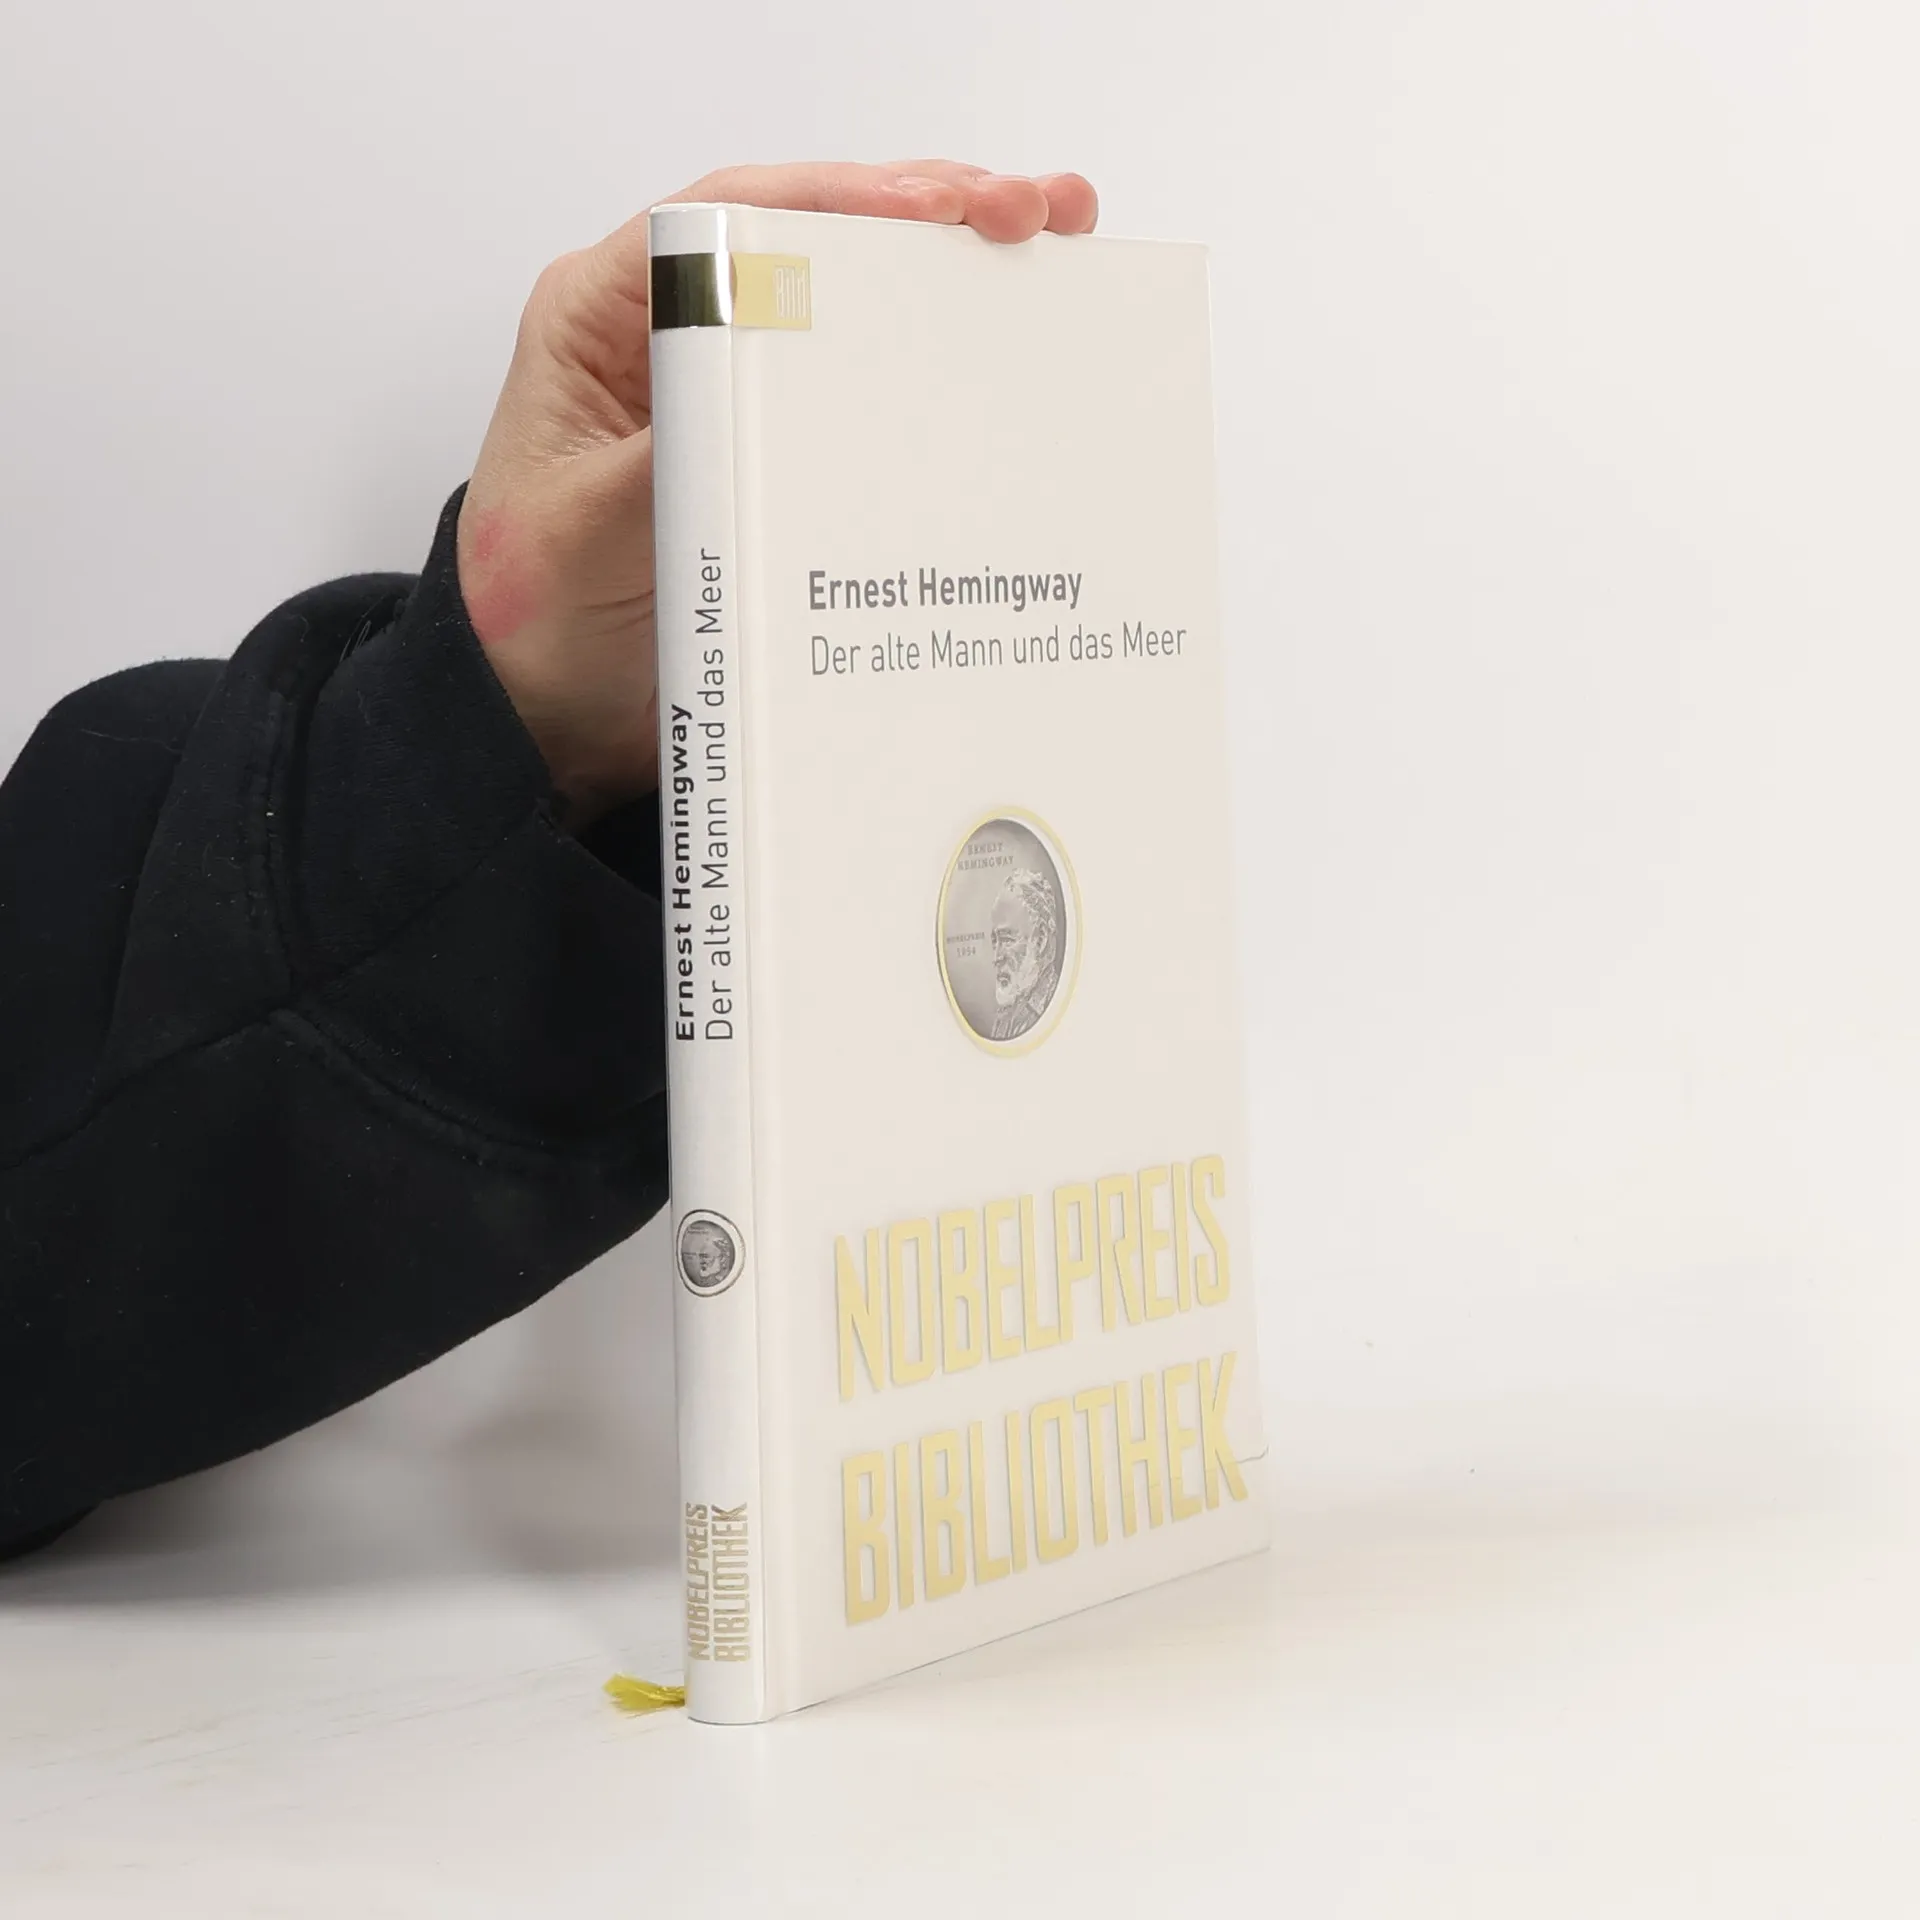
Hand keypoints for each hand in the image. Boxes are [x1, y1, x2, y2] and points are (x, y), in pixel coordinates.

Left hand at [456, 161, 1099, 824]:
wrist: (548, 720)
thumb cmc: (535, 620)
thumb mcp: (588, 533)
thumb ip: (668, 456)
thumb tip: (766, 389)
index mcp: (606, 320)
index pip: (732, 219)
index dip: (845, 200)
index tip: (941, 209)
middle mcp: (676, 338)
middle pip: (813, 243)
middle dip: (930, 218)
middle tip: (1030, 215)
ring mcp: (736, 397)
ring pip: (854, 309)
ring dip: (952, 280)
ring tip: (1054, 248)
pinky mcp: (780, 459)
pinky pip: (869, 399)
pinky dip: (942, 376)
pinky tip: (1012, 359)